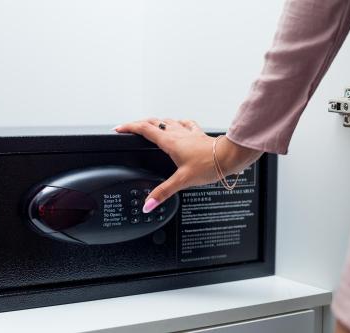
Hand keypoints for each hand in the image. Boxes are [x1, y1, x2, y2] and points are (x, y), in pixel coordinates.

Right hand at [114, 118, 262, 212]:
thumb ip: (163, 192)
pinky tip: (179, 124)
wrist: (230, 156)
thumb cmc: (210, 164)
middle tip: (130, 128)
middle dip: (139, 124)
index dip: (129, 127)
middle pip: (153, 122)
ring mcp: (188, 132)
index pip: (144, 129)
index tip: (118, 129)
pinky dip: (177, 123)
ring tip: (149, 125)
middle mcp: (177, 133)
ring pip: (167, 121)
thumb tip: (148, 204)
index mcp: (169, 141)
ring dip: (155, 122)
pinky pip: (184, 124)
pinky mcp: (198, 135)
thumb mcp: (183, 180)